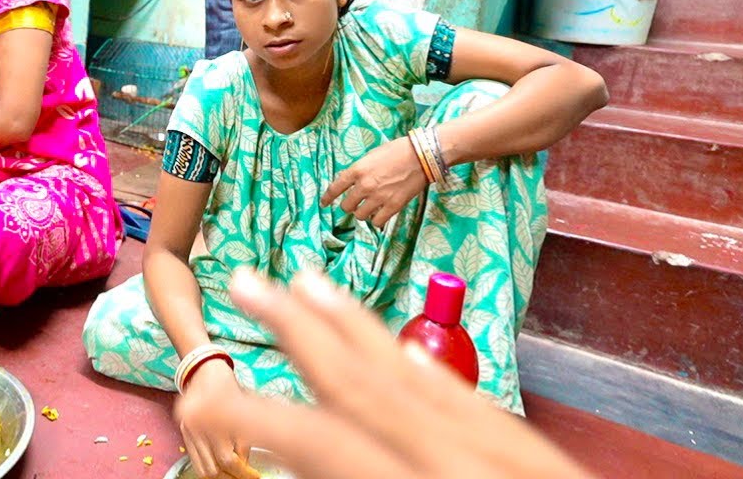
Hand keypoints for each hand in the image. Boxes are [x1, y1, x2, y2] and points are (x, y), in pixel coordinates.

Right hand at [177, 269, 593, 478]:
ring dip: (352, 325)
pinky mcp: (532, 454)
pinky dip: (420, 364)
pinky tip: (398, 345)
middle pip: (362, 381)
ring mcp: (502, 451)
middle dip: (297, 327)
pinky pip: (464, 395)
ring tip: (306, 282)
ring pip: (412, 373)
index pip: (322, 440)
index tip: (209, 391)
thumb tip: (292, 464)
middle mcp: (459, 461)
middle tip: (249, 282)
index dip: (256, 412)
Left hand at [320, 137, 428, 226]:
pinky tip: (380, 214)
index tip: (324, 203)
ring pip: (360, 216)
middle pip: (346, 206)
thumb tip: (352, 182)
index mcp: (357, 170)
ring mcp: (378, 197)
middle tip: (354, 204)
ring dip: (362, 213)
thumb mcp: (371, 156)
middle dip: (349, 205)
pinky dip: (376, 220)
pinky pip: (377, 222)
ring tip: (369, 208)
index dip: (327, 198)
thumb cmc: (397, 151)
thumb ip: (360, 170)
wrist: (421, 156)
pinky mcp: (393, 206)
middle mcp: (365, 186)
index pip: (335, 188)